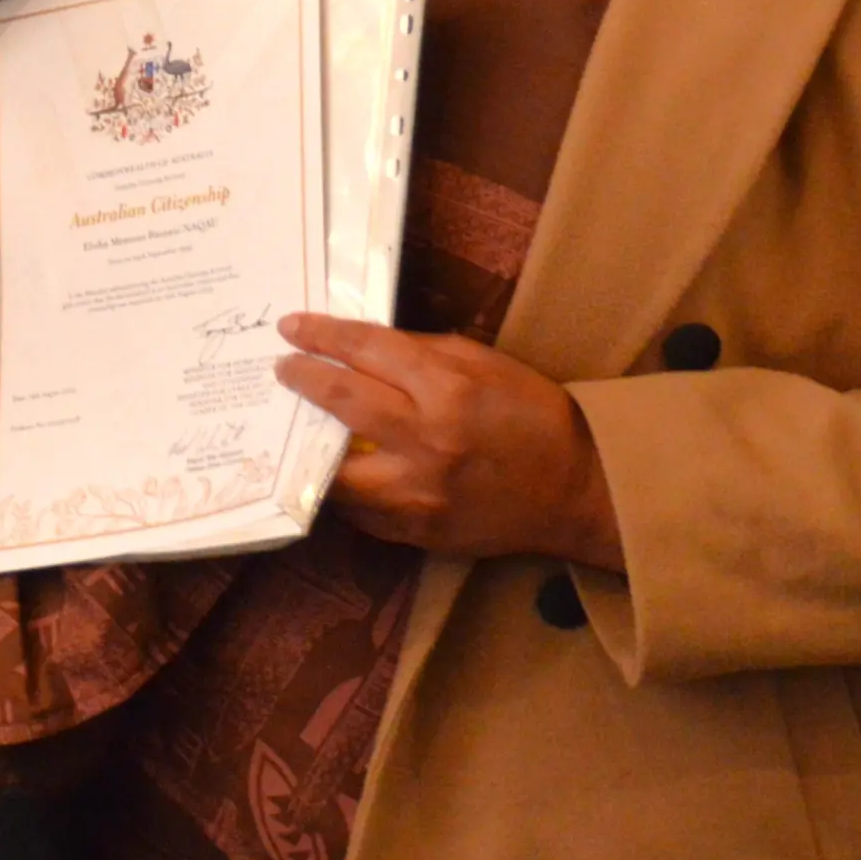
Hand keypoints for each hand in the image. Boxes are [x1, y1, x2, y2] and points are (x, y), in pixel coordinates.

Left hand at [279, 313, 624, 567]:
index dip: (323, 335)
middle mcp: (427, 441)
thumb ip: (422, 352)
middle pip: (342, 402)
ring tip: (297, 425)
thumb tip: (363, 347)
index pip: (367, 351)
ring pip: (336, 469)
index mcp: (449, 391)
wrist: (576, 491)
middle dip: (304, 378)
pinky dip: (342, 486)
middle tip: (284, 368)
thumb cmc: (534, 417)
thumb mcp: (485, 364)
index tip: (292, 328)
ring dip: (309, 444)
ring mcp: (417, 493)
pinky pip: (357, 509)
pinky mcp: (414, 531)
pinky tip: (334, 467)